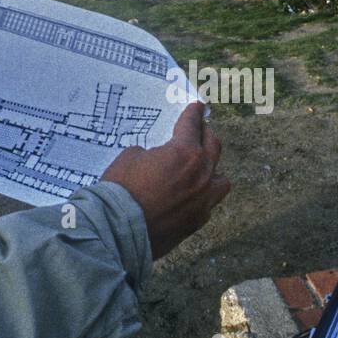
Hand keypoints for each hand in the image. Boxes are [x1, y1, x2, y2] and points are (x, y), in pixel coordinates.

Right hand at [101, 101, 229, 259]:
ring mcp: (203, 201)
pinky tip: (190, 196)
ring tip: (202, 169)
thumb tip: (156, 161)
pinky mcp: (197, 222)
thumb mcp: (130, 157)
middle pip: (213, 147)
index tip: (197, 107)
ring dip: (212, 170)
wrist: (117, 230)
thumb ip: (151, 154)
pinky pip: (207, 204)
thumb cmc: (120, 189)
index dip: (193, 114)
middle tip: (200, 131)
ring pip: (221, 180)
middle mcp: (202, 175)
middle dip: (205, 135)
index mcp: (185, 153)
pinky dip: (200, 196)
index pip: (192, 126)